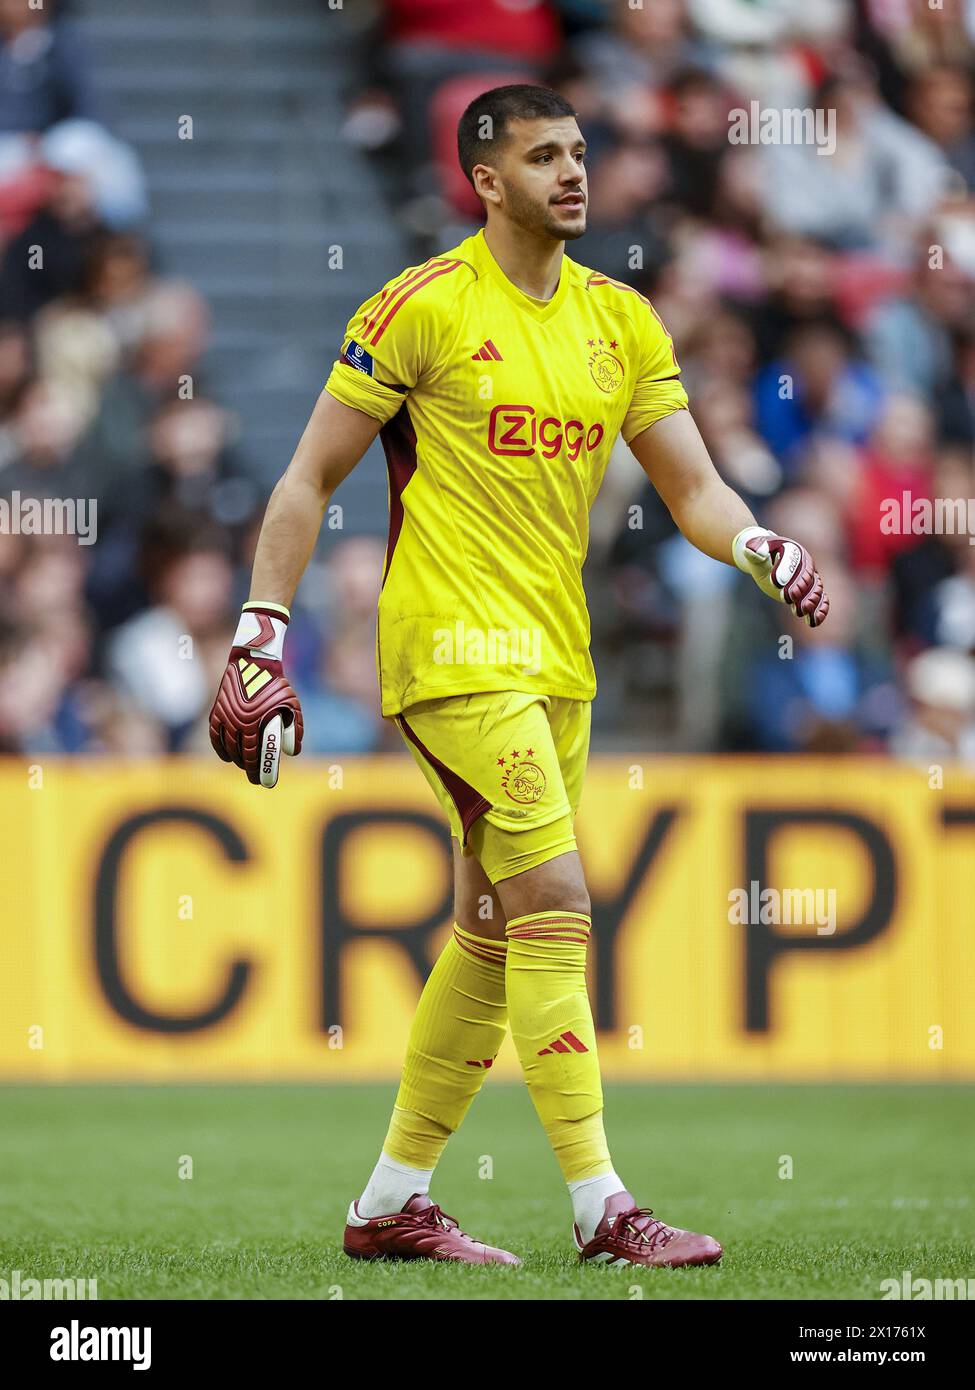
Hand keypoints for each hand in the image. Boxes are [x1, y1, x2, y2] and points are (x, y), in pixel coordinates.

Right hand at [208, 603, 302, 786]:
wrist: (253, 662)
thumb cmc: (276, 684)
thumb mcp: (291, 704)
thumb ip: (294, 728)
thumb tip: (293, 752)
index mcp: (254, 722)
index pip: (254, 755)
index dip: (258, 770)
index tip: (264, 782)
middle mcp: (237, 722)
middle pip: (240, 754)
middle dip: (249, 769)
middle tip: (256, 778)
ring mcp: (225, 716)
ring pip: (227, 747)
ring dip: (236, 760)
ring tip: (246, 766)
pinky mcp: (217, 711)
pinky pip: (215, 735)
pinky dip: (220, 748)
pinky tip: (227, 756)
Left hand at [732, 527, 828, 627]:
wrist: (768, 558)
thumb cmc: (761, 553)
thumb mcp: (756, 550)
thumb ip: (755, 550)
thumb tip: (749, 550)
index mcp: (794, 550)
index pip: (792, 560)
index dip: (785, 571)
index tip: (775, 583)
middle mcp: (805, 564)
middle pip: (807, 576)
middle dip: (799, 587)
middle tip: (790, 597)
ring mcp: (809, 579)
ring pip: (816, 590)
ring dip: (810, 601)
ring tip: (801, 611)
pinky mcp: (808, 593)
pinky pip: (820, 601)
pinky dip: (820, 611)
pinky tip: (814, 622)